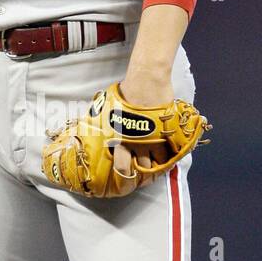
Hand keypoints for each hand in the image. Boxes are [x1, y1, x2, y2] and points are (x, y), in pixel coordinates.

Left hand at [112, 71, 171, 191]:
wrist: (146, 83)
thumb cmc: (125, 93)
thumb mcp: (107, 108)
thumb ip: (105, 121)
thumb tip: (92, 123)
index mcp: (119, 139)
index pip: (121, 167)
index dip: (124, 176)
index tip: (126, 177)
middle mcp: (136, 143)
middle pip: (141, 168)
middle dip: (143, 175)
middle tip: (144, 176)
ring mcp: (152, 140)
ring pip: (156, 162)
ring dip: (156, 165)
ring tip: (157, 166)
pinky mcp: (165, 134)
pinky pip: (169, 152)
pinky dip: (168, 156)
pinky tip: (168, 156)